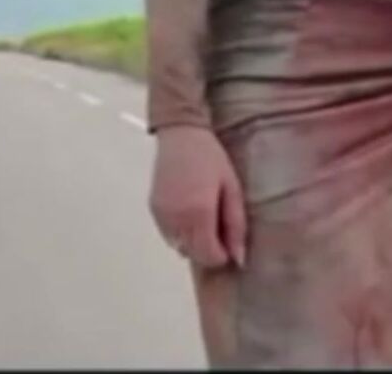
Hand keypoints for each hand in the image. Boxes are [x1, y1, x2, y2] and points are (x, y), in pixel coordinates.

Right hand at [149, 125, 246, 269]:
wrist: (181, 134)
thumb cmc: (211, 158)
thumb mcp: (232, 188)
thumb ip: (235, 225)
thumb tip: (238, 257)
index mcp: (199, 214)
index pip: (208, 255)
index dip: (222, 256)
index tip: (230, 245)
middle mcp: (176, 219)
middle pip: (193, 254)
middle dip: (208, 251)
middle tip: (220, 233)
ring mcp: (162, 215)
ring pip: (178, 247)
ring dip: (193, 244)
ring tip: (204, 223)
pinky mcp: (153, 209)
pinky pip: (168, 235)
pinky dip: (180, 234)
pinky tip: (189, 216)